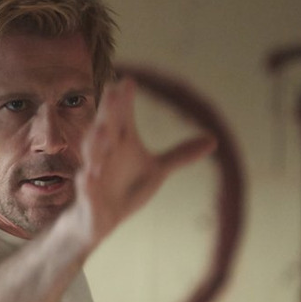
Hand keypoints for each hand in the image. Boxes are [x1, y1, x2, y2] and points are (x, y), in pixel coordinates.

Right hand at [70, 78, 216, 246]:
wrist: (97, 221)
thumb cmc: (126, 190)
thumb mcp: (157, 172)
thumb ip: (180, 155)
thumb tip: (213, 139)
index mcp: (121, 143)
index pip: (123, 117)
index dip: (125, 101)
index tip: (129, 80)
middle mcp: (106, 154)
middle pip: (106, 129)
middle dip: (108, 112)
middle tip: (112, 91)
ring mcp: (94, 175)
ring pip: (92, 156)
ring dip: (95, 142)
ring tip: (100, 129)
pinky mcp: (89, 198)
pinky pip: (87, 188)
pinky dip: (87, 182)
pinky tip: (88, 175)